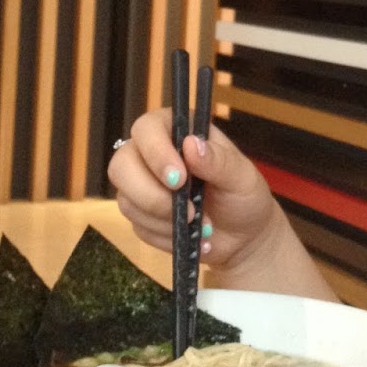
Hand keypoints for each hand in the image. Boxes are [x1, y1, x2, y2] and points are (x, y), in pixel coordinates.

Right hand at [109, 116, 287, 278]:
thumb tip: (191, 145)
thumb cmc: (244, 197)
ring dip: (164, 220)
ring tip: (201, 225)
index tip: (180, 179)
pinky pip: (137, 226)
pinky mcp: (140, 214)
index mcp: (178, 131)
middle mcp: (152, 153)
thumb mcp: (242, 177)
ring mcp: (141, 184)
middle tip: (190, 211)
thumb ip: (219, 161)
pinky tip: (191, 236)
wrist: (243, 237)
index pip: (147, 129)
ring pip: (126, 200)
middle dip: (151, 194)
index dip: (155, 153)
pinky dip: (165, 236)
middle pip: (121, 165)